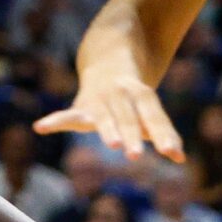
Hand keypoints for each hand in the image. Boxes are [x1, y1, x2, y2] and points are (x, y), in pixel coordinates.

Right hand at [33, 67, 183, 161]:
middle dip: (131, 136)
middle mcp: (120, 94)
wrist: (107, 61)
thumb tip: (181, 160)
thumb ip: (164, 134)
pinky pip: (67, 115)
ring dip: (107, 130)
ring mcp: (99, 99)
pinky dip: (55, 121)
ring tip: (113, 145)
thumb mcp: (149, 111)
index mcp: (142, 95)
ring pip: (103, 117)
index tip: (172, 154)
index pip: (154, 117)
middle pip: (128, 118)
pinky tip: (40, 127)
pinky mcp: (82, 107)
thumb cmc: (133, 97)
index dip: (164, 135)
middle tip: (136, 156)